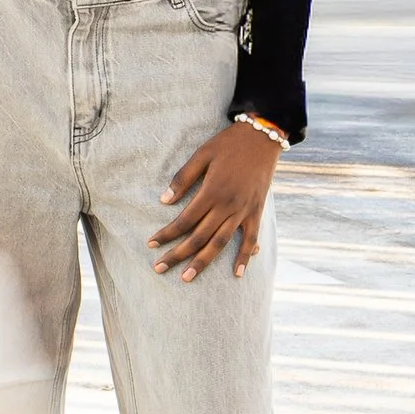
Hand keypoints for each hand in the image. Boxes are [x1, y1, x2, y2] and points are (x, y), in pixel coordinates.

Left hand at [151, 122, 278, 282]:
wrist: (262, 136)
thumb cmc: (229, 143)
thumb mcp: (202, 154)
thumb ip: (183, 178)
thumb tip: (164, 200)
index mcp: (212, 191)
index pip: (185, 220)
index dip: (167, 233)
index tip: (152, 244)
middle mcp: (227, 205)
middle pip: (199, 237)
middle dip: (178, 254)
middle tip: (159, 268)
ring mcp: (243, 211)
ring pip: (220, 243)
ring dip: (203, 262)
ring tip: (187, 277)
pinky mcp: (256, 212)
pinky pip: (251, 239)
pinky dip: (245, 257)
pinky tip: (237, 273)